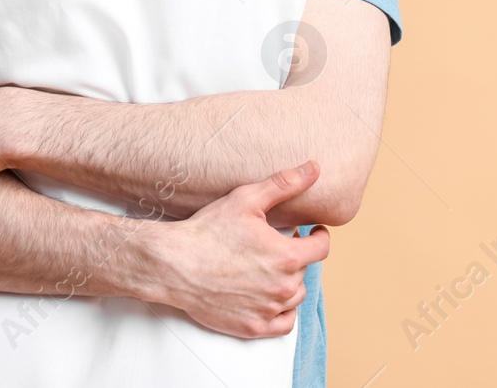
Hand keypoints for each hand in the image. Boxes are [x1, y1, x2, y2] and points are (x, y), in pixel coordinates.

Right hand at [144, 160, 330, 338]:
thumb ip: (284, 184)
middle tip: (275, 245)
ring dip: (289, 283)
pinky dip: (282, 311)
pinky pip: (284, 324)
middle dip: (294, 256)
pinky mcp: (253, 327)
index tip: (313, 232)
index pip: (321, 248)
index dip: (318, 236)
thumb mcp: (247, 200)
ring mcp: (268, 310)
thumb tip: (314, 168)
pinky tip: (270, 297)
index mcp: (287, 256)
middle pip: (304, 270)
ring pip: (295, 297)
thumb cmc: (208, 231)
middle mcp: (283, 287)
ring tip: (270, 269)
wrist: (174, 265)